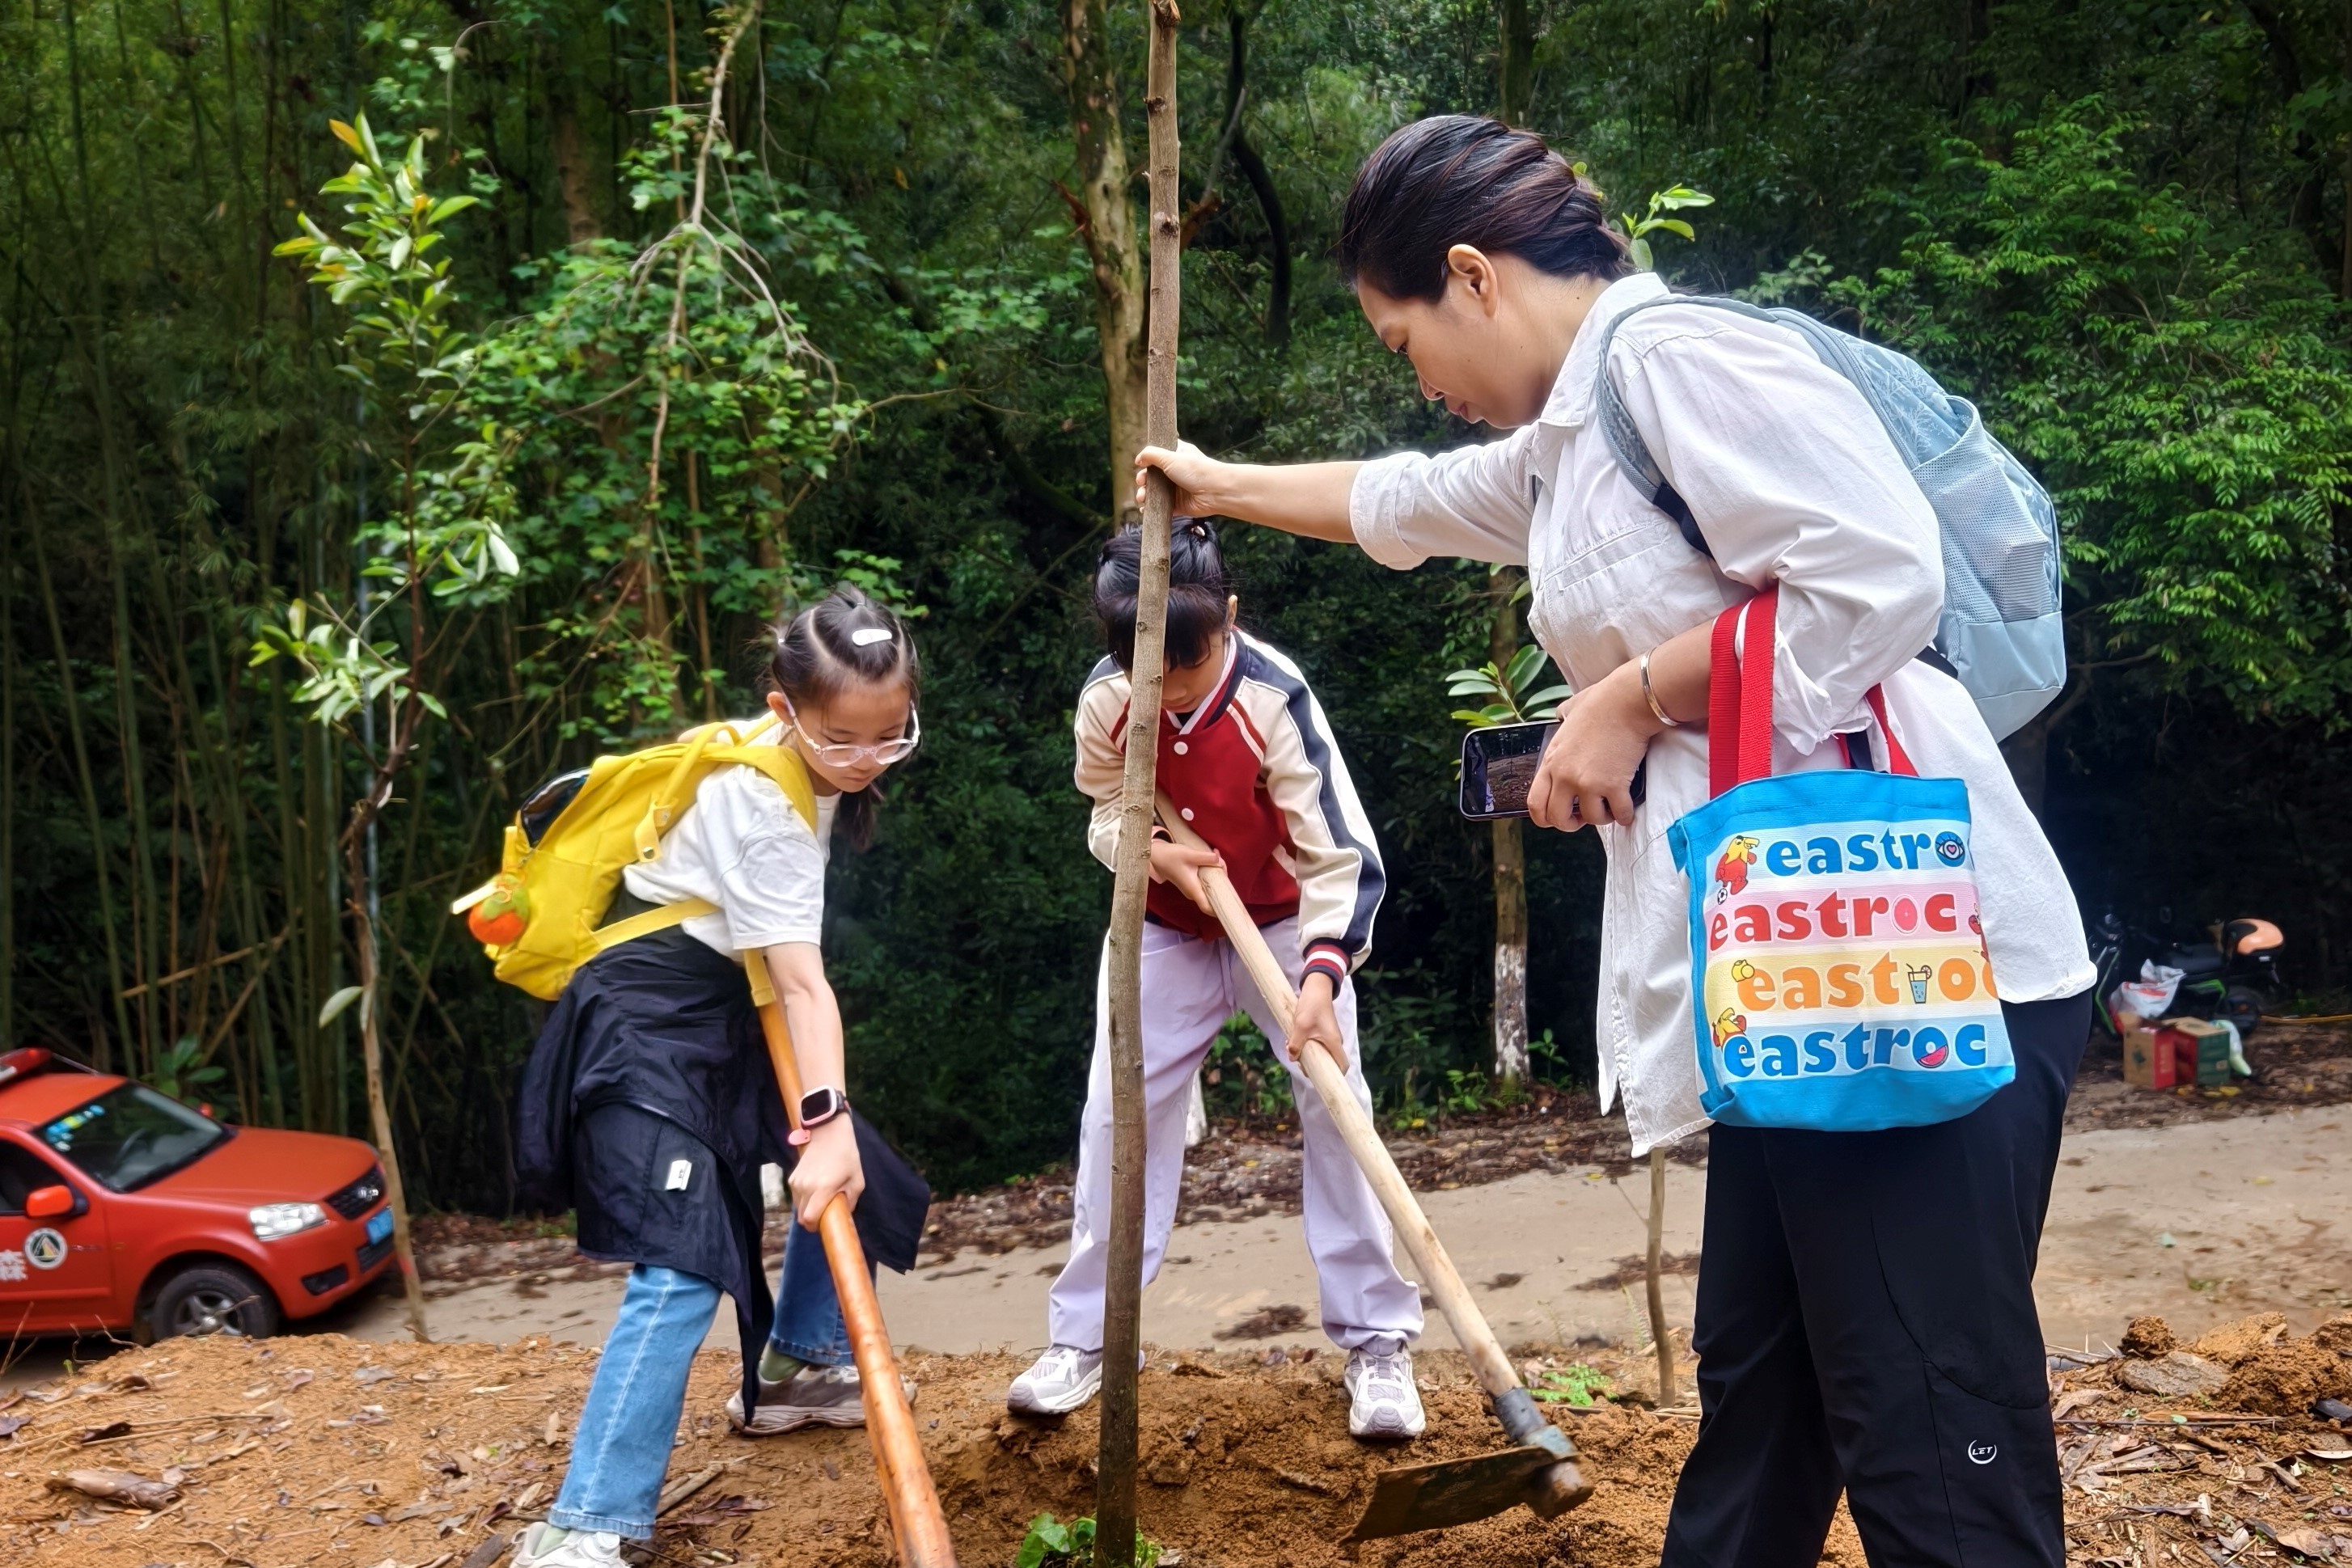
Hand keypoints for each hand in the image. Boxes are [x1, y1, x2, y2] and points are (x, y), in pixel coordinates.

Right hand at [788, 1117, 863, 1229]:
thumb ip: (851, 1201)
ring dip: (807, 1209)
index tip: (825, 1224)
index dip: (815, 1227)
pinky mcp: (791, 1177)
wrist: (828, 1132)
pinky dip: (803, 1199)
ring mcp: (796, 1182)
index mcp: (822, 1189)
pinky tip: (815, 1189)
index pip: (809, 1219)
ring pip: (797, 1208)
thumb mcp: (857, 1180)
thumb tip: (844, 1215)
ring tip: (821, 1199)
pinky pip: (795, 1197)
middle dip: (812, 1220)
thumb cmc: (846, 1155)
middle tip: (825, 1213)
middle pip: (801, 1217)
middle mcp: (805, 1187)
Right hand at [1134, 440, 1223, 516]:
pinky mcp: (1178, 505)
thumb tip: (1138, 459)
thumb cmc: (1195, 470)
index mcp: (1177, 456)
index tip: (1141, 465)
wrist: (1215, 492)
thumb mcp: (1170, 456)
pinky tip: (1144, 509)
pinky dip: (1151, 508)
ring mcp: (1177, 489)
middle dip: (1143, 480)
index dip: (1147, 461)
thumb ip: (1151, 455)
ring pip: (1155, 492)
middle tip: (1141, 482)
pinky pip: (1161, 507)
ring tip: (1142, 497)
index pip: (1158, 457)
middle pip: (1153, 476)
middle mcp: (1176, 472)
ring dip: (1145, 494)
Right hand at [1148, 838, 1223, 914]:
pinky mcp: (1191, 882)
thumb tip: (1219, 859)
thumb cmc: (1171, 857)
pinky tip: (1212, 859)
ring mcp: (1191, 888)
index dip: (1219, 910)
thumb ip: (1207, 857)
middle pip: (1212, 895)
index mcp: (1193, 889)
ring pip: (1209, 887)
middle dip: (1222, 882)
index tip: (1230, 905)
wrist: (1156, 856)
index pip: (1208, 908)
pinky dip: (1211, 873)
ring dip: (1217, 875)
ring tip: (1218, 859)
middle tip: (1222, 864)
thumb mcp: (1190, 854)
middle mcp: (1192, 892)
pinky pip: (1205, 882)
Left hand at [1286, 971, 1346, 1071]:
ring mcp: (1330, 1037)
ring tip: (1295, 1052)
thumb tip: (1292, 1058)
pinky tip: (1295, 1042)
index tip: (1319, 1078)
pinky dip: (1308, 1047)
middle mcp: (1335, 1042)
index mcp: (1334, 1043)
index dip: (1334, 1076)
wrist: (1316, 988)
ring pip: (1322, 1054)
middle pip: (1330, 1062)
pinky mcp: (1324, 1032)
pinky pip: (1318, 1045)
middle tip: (1301, 1064)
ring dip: (1309, 1056)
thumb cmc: (1311, 1006)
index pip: (1342, 1066)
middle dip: (1315, 1067)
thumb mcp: (1300, 1026)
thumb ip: (1296, 1044)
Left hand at [1525, 661, 1659, 831]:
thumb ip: (1562, 718)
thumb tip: (1561, 715)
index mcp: (1551, 760)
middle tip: (1585, 816)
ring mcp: (1587, 782)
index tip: (1559, 816)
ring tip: (1611, 805)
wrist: (1626, 701)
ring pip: (1591, 819)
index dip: (1546, 817)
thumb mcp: (1570, 710)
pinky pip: (1619, 814)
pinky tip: (1628, 807)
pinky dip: (1625, 814)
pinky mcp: (1612, 785)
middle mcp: (1564, 775)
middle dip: (1572, 823)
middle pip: (1557, 818)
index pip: (1534, 802)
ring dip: (1603, 816)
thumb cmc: (1602, 702)